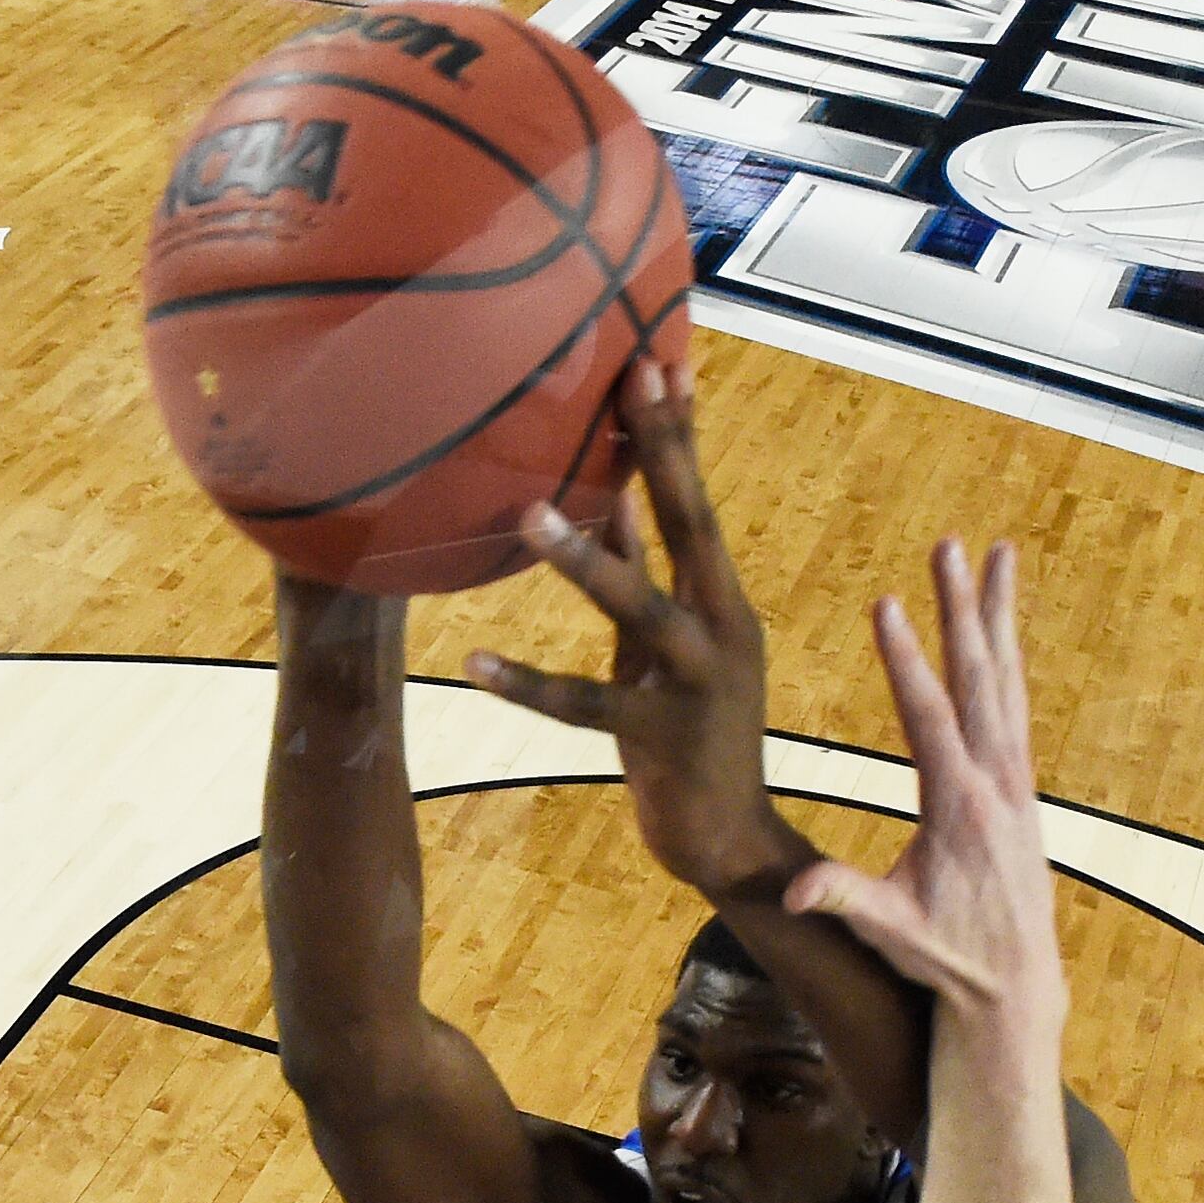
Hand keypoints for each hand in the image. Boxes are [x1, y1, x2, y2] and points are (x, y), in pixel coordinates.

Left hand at [468, 356, 795, 901]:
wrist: (729, 838)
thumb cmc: (694, 732)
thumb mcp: (670, 645)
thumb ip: (646, 571)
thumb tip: (615, 493)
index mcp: (722, 600)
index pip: (696, 502)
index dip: (677, 436)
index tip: (659, 364)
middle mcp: (723, 627)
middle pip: (691, 526)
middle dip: (663, 453)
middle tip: (631, 383)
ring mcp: (698, 682)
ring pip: (638, 608)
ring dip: (583, 560)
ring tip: (528, 515)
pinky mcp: (662, 736)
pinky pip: (585, 705)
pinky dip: (529, 685)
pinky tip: (473, 666)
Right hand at [784, 539, 1063, 1026]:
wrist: (1015, 986)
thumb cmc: (944, 958)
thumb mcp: (889, 932)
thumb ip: (843, 901)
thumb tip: (791, 891)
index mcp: (959, 810)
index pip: (929, 720)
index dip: (907, 661)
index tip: (886, 604)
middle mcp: (998, 783)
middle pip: (980, 678)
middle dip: (962, 608)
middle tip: (951, 546)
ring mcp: (1016, 781)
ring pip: (1008, 680)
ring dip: (998, 615)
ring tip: (999, 554)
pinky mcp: (1021, 786)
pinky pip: (1015, 704)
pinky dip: (1008, 656)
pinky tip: (1001, 624)